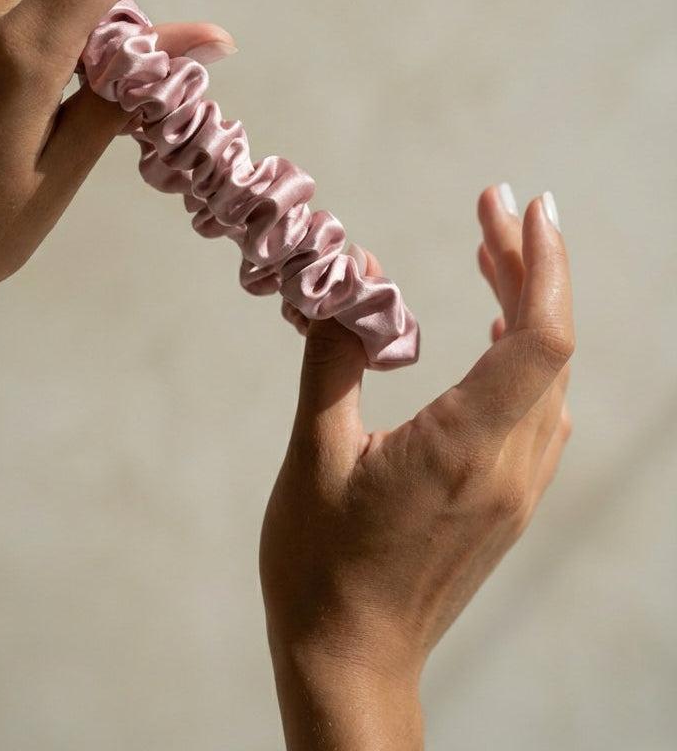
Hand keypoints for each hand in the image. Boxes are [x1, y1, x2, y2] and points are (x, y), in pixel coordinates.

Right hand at [260, 186, 573, 749]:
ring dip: (526, 307)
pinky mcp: (506, 501)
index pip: (541, 340)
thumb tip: (354, 280)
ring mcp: (515, 488)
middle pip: (549, 346)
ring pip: (547, 377)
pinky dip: (523, 356)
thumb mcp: (311, 454)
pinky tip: (494, 335)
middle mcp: (508, 468)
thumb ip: (335, 358)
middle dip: (526, 265)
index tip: (524, 204)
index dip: (543, 264)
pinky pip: (537, 410)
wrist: (351, 658)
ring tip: (489, 252)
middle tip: (491, 206)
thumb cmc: (319, 563)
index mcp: (462, 450)